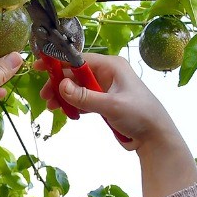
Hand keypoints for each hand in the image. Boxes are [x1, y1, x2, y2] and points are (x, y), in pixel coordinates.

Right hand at [39, 52, 174, 152]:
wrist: (156, 137)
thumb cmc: (139, 115)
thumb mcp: (111, 105)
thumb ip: (85, 96)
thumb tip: (61, 86)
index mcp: (111, 66)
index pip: (79, 59)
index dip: (59, 62)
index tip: (40, 68)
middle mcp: (108, 74)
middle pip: (75, 74)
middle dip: (59, 84)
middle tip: (45, 96)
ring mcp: (106, 89)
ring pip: (78, 88)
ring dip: (64, 96)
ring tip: (52, 107)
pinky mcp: (105, 103)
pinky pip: (84, 100)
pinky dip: (74, 105)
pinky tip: (65, 112)